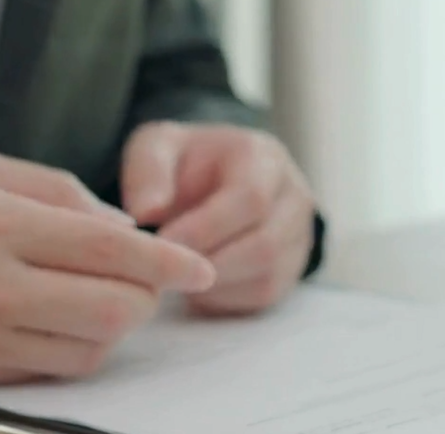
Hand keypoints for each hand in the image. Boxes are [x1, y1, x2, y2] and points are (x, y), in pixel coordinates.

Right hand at [0, 152, 216, 385]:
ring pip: (88, 349)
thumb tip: (123, 227)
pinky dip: (71, 349)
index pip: (111, 250)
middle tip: (143, 279)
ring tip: (98, 297)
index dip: (169, 262)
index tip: (202, 269)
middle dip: (146, 297)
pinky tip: (60, 320)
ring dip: (112, 327)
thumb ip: (57, 192)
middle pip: (114, 309)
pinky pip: (47, 370)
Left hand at [121, 122, 316, 313]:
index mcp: (263, 157)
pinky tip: (197, 282)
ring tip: (178, 273)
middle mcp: (293, 195)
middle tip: (165, 270)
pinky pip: (263, 294)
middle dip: (209, 263)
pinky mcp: (292, 267)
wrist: (215, 180)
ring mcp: (299, 234)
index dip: (206, 228)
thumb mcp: (157, 148)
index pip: (251, 198)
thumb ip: (147, 173)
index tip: (163, 245)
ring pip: (266, 275)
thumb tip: (145, 213)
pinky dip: (224, 297)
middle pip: (265, 244)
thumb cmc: (184, 164)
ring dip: (215, 284)